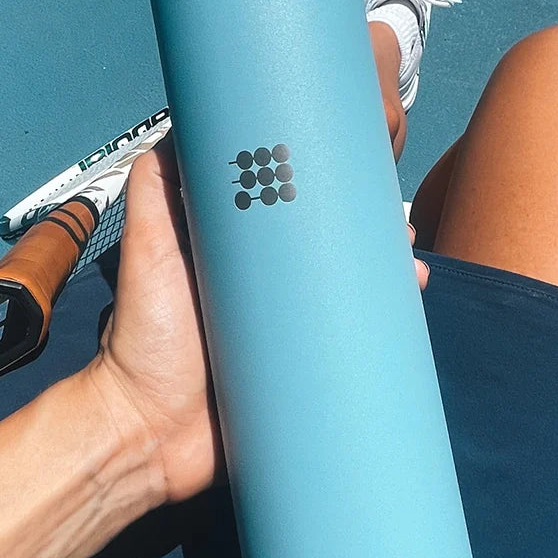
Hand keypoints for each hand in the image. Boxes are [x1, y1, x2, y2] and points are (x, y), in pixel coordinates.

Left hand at [81, 132, 428, 506]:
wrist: (148, 431)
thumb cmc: (144, 338)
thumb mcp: (148, 248)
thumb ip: (156, 188)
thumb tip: (184, 126)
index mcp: (239, 259)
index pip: (296, 217)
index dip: (333, 199)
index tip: (361, 185)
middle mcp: (268, 293)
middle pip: (332, 256)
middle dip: (373, 242)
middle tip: (401, 233)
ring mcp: (287, 335)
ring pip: (349, 300)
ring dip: (386, 285)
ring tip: (412, 276)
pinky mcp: (299, 375)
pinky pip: (347, 351)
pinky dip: (380, 337)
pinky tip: (405, 323)